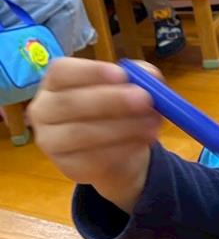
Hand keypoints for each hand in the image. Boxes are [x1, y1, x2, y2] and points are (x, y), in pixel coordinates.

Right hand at [28, 58, 160, 212]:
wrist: (119, 151)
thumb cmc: (118, 110)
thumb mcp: (132, 88)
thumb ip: (142, 77)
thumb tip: (151, 78)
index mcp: (56, 82)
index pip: (62, 72)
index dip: (91, 72)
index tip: (122, 75)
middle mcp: (45, 109)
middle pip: (70, 103)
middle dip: (110, 100)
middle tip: (145, 100)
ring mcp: (51, 141)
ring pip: (82, 134)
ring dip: (122, 128)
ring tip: (152, 125)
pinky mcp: (66, 166)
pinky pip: (92, 159)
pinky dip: (121, 150)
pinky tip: (141, 143)